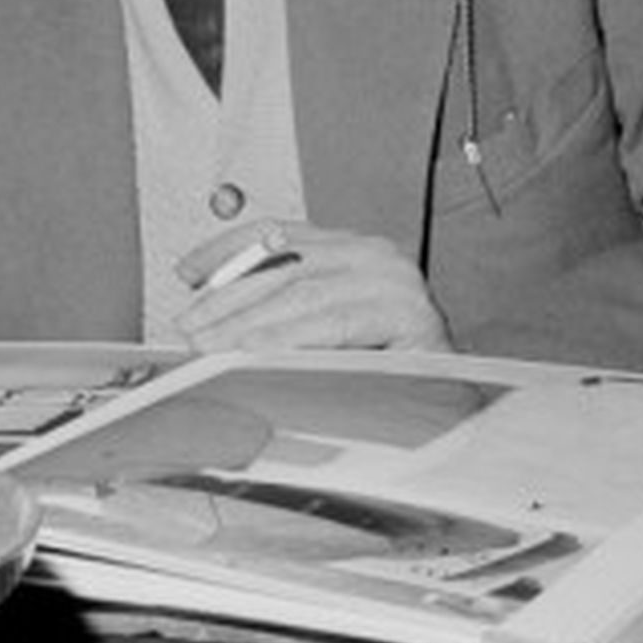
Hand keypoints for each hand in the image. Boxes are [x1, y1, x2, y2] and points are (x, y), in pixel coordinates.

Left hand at [172, 221, 449, 354]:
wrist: (454, 408)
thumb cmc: (385, 372)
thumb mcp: (326, 330)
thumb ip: (285, 308)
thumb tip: (210, 308)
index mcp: (355, 248)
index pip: (279, 234)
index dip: (227, 251)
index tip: (187, 272)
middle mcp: (377, 255)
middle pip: (284, 266)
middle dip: (227, 299)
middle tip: (188, 326)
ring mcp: (396, 282)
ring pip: (302, 294)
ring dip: (247, 324)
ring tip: (209, 346)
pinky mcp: (409, 316)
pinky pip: (332, 324)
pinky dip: (286, 339)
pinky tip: (253, 354)